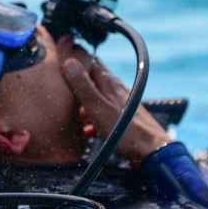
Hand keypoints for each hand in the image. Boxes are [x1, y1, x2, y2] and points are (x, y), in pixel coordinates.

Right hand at [58, 39, 171, 168]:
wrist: (151, 151)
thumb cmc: (125, 131)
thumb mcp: (98, 108)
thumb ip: (83, 86)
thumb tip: (68, 62)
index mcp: (107, 81)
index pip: (88, 59)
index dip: (72, 57)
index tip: (57, 60)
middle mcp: (114, 87)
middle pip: (90, 76)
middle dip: (75, 81)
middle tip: (58, 88)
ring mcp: (118, 100)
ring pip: (95, 94)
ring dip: (82, 101)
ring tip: (69, 112)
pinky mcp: (121, 114)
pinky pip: (101, 110)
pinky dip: (91, 116)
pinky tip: (86, 129)